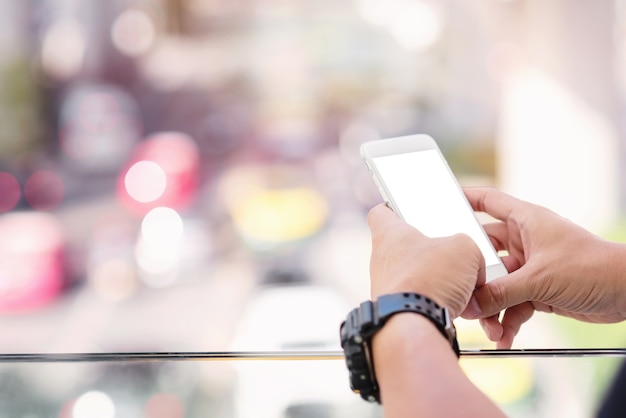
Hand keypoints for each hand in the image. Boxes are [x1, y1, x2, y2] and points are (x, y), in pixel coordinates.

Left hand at [367, 203, 485, 317]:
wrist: (415, 324)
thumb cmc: (430, 278)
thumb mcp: (464, 249)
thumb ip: (468, 248)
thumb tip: (471, 266)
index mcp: (389, 234)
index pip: (382, 212)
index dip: (395, 207)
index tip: (406, 208)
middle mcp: (382, 261)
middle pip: (408, 248)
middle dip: (434, 252)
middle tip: (457, 254)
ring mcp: (387, 288)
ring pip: (419, 278)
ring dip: (441, 282)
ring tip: (465, 287)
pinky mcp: (397, 310)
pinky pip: (422, 302)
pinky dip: (439, 304)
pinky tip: (458, 308)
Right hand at [462, 187, 625, 347]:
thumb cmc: (591, 267)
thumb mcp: (539, 279)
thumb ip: (501, 293)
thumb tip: (471, 305)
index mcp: (525, 221)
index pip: (488, 201)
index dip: (465, 199)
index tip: (441, 201)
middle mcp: (525, 241)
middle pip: (486, 254)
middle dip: (474, 277)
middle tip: (460, 292)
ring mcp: (530, 267)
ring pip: (498, 285)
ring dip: (492, 307)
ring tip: (488, 327)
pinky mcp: (538, 290)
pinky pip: (513, 304)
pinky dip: (507, 320)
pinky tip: (504, 336)